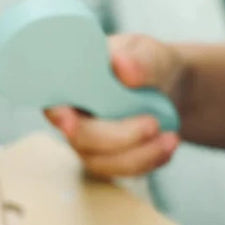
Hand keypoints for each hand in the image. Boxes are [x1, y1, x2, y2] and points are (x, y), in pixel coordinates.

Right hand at [44, 33, 183, 177]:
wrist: (171, 88)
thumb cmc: (149, 64)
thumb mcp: (151, 54)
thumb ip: (140, 59)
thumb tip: (122, 65)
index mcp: (71, 82)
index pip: (52, 101)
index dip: (58, 114)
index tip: (70, 120)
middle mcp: (73, 115)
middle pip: (80, 138)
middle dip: (117, 137)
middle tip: (153, 124)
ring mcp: (90, 141)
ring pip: (103, 162)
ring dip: (140, 155)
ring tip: (171, 137)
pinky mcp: (110, 159)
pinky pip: (124, 171)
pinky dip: (150, 161)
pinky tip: (170, 144)